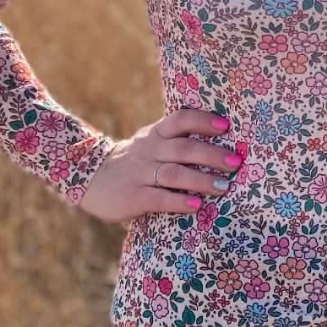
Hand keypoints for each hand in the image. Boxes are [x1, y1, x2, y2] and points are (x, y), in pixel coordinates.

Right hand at [77, 107, 242, 223]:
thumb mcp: (151, 143)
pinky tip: (196, 206)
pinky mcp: (133, 196)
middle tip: (235, 162)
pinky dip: (178, 202)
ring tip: (223, 187)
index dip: (203, 121)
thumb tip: (224, 146)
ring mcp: (140, 173)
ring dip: (201, 180)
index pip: (180, 120)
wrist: (91, 179)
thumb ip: (177, 142)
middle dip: (212, 155)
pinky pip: (158, 198)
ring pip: (173, 174)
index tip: (226, 126)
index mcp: (156, 134)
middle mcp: (149, 150)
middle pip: (183, 149)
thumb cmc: (136, 162)